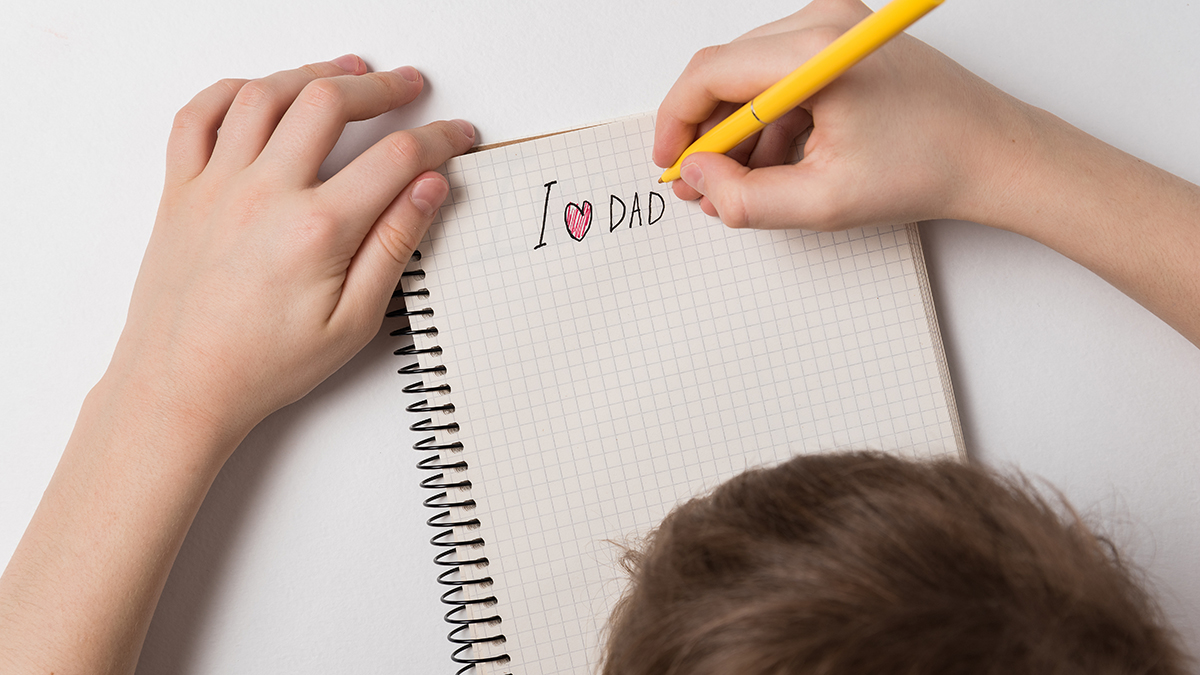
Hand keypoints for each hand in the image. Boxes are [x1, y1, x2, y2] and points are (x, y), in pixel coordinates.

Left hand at [0, 56, 474, 674]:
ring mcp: (216, 186)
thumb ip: (394, 247)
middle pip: (329, 102)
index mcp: (316, 230)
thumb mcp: (353, 323)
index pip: (396, 159)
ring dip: (312, 72)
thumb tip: (429, 191)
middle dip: (381, 86)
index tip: (456, 136)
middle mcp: (263, 194)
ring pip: (266, 94)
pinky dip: (231, 90)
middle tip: (409, 86)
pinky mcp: (181, 191)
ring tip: (346, 71)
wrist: (180, 387)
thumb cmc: (262, 366)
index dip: (438, 139)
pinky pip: (198, 116)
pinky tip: (261, 91)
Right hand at [654, 0, 1032, 230]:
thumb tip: (697, 177)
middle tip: (699, 184)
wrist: (993, 154)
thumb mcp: (823, 202)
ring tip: (738, 185)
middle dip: (706, 133)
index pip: (710, 74)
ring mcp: (833, 27)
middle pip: (725, 72)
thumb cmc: (928, 167)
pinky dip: (766, 122)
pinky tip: (774, 165)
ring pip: (749, 77)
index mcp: (815, 51)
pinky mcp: (842, 42)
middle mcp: (822, 21)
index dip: (676, 123)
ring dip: (736, 132)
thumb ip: (744, 198)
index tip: (669, 163)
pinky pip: (779, 78)